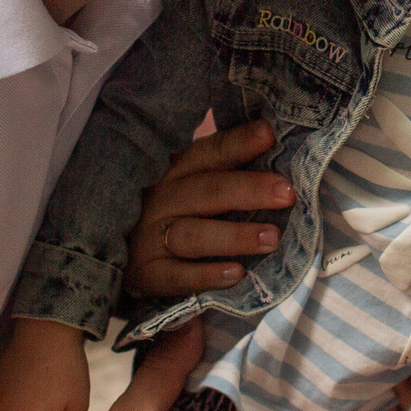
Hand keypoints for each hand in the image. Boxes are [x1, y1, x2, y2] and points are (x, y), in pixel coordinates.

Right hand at [126, 121, 293, 297]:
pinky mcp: (146, 274)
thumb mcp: (194, 191)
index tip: (269, 134)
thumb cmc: (176, 218)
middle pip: (207, 190)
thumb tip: (278, 156)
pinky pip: (177, 276)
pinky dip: (207, 275)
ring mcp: (149, 237)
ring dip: (234, 236)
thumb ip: (228, 176)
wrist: (123, 260)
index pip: (209, 153)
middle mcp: (160, 199)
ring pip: (193, 234)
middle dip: (249, 189)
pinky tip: (237, 274)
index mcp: (175, 173)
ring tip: (272, 239)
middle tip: (287, 193)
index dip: (238, 143)